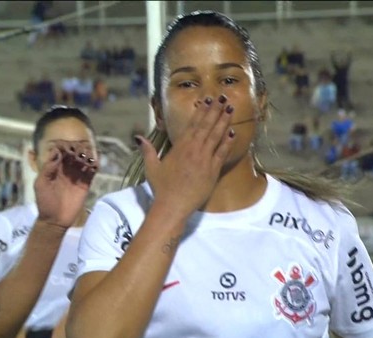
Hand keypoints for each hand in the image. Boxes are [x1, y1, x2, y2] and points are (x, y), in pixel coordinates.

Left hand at [34, 140, 98, 227]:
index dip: (66, 147)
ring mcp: (78, 176)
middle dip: (78, 149)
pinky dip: (95, 165)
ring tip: (86, 159)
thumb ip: (48, 167)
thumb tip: (57, 152)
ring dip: (87, 155)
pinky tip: (94, 164)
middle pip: (75, 153)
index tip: (67, 149)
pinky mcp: (86, 183)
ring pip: (85, 159)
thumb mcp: (41, 183)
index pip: (62, 151)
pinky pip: (93, 171)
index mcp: (55, 167)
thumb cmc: (45, 201)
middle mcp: (68, 169)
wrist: (55, 219)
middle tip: (78, 155)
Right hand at [136, 95, 234, 218]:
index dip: (201, 111)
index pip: (192, 125)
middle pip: (206, 126)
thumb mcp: (152, 167)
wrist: (172, 205)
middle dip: (215, 110)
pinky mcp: (212, 171)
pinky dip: (228, 142)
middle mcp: (193, 150)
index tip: (207, 100)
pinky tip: (233, 132)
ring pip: (216, 136)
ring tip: (230, 108)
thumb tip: (138, 138)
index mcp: (179, 147)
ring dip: (223, 121)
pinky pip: (222, 153)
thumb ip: (148, 150)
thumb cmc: (162, 188)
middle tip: (223, 97)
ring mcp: (204, 159)